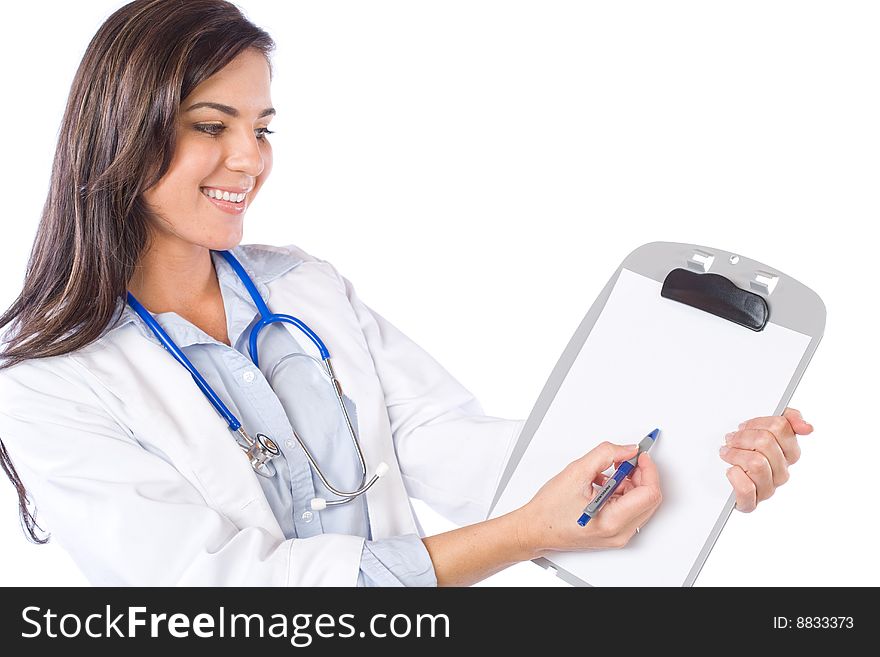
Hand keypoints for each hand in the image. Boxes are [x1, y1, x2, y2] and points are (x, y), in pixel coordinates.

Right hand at [515, 442, 661, 557]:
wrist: (536, 529)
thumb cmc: (550, 510)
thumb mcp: (576, 472)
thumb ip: (606, 455)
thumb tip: (628, 450)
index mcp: (612, 521)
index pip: (649, 493)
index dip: (648, 469)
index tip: (639, 456)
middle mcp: (620, 533)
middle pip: (649, 499)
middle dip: (640, 475)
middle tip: (625, 460)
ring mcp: (619, 536)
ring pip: (641, 503)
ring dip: (630, 483)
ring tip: (606, 474)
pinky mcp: (615, 534)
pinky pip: (631, 510)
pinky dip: (623, 493)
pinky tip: (604, 485)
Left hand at [720, 407, 813, 511]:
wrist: (722, 476)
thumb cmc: (747, 450)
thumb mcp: (766, 427)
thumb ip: (789, 418)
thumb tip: (807, 427)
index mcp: (789, 454)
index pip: (781, 428)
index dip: (758, 423)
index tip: (745, 426)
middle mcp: (781, 473)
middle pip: (766, 442)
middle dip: (743, 437)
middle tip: (732, 440)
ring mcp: (767, 489)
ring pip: (756, 463)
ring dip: (735, 454)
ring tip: (727, 453)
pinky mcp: (750, 503)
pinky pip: (746, 489)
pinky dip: (735, 477)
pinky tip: (730, 471)